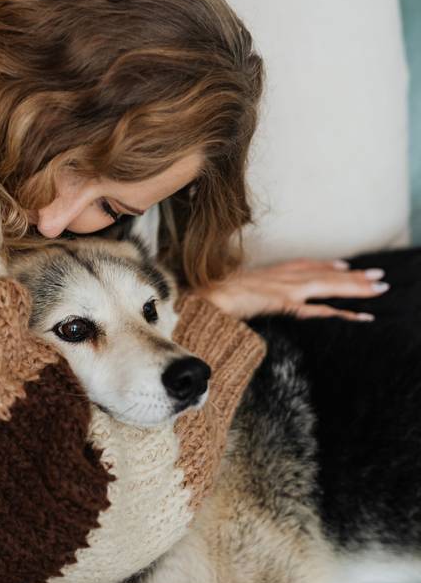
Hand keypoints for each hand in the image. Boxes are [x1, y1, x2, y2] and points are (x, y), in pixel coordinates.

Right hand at [202, 258, 388, 321]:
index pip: (303, 266)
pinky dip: (342, 312)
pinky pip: (320, 309)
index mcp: (268, 273)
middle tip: (377, 275)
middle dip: (351, 275)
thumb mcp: (229, 291)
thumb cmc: (210, 296)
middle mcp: (281, 276)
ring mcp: (285, 288)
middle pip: (323, 273)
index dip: (324, 266)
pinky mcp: (285, 302)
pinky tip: (360, 316)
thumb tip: (239, 300)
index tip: (343, 266)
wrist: (202, 297)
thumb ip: (242, 293)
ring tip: (379, 287)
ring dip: (356, 286)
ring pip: (329, 285)